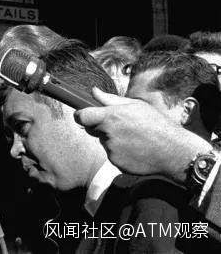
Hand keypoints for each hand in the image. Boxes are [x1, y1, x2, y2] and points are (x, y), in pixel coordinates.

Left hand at [75, 88, 211, 181]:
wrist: (175, 152)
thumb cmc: (157, 125)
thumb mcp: (135, 106)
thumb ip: (110, 99)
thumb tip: (93, 91)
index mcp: (111, 117)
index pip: (81, 116)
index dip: (81, 115)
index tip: (84, 115)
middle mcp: (108, 134)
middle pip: (91, 129)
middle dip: (100, 126)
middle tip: (121, 125)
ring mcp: (111, 150)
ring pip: (104, 142)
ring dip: (113, 139)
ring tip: (134, 138)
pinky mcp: (116, 163)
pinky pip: (112, 155)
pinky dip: (120, 152)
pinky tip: (136, 149)